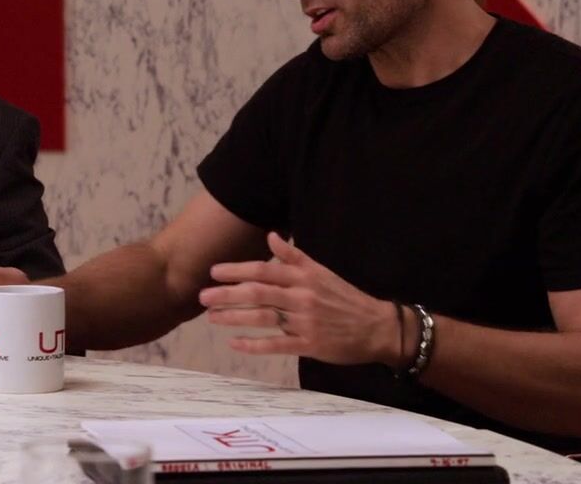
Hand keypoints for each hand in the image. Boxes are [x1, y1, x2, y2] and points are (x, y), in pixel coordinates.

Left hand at [199, 232, 401, 365]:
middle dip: (227, 294)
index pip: (264, 269)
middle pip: (258, 293)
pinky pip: (277, 344)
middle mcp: (302, 296)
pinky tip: (235, 343)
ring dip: (234, 317)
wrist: (377, 327)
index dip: (237, 270)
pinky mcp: (309, 344)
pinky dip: (254, 344)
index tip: (214, 272)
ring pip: (263, 318)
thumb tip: (271, 236)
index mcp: (304, 276)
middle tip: (203, 296)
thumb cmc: (345, 298)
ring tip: (212, 317)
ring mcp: (305, 321)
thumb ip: (294, 256)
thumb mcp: (322, 271)